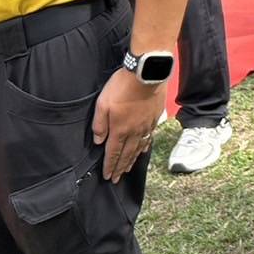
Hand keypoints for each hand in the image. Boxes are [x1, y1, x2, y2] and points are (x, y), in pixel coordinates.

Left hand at [91, 67, 164, 183]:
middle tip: (116, 179)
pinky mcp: (154, 118)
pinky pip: (149, 138)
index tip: (108, 176)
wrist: (146, 74)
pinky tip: (143, 150)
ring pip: (138, 148)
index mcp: (119, 129)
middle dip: (120, 168)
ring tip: (128, 169)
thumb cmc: (122, 87)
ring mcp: (146, 126)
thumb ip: (99, 124)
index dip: (110, 166)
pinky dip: (145, 147)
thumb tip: (99, 141)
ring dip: (132, 160)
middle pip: (126, 154)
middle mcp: (134, 132)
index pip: (113, 153)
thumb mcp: (103, 103)